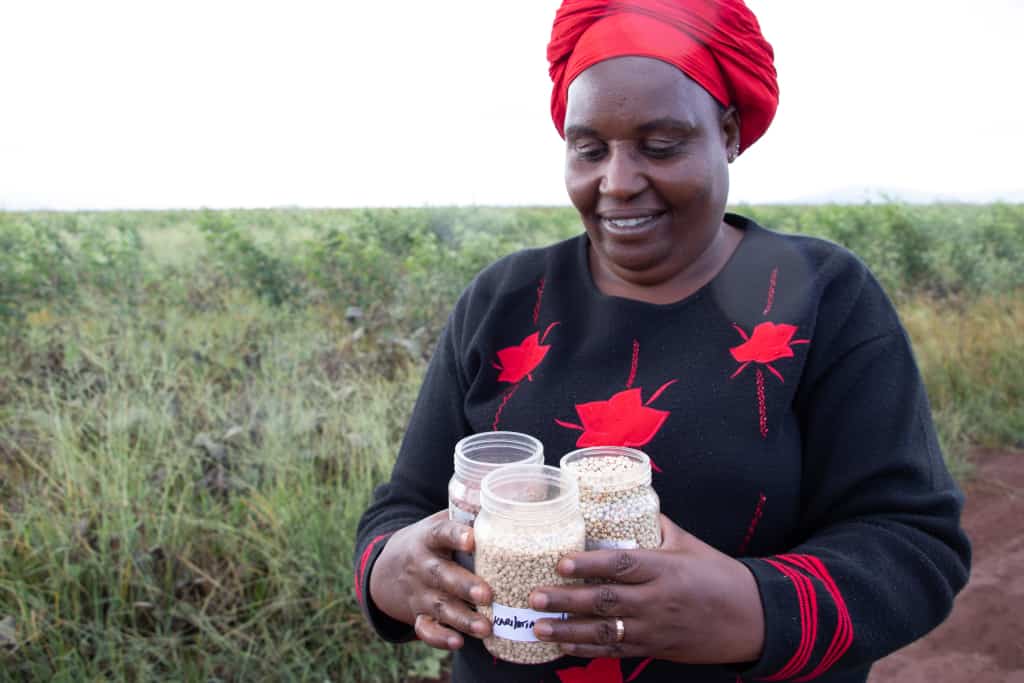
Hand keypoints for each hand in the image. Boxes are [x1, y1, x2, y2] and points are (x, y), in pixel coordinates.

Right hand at [368, 510, 493, 649]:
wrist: (387, 567)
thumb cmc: (431, 541)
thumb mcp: (442, 521)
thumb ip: (471, 514)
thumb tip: (519, 495)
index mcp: (429, 538)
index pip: (441, 533)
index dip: (455, 535)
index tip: (471, 539)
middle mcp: (422, 565)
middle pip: (441, 575)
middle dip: (464, 586)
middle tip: (487, 594)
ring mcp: (419, 592)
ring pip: (439, 606)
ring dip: (462, 618)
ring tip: (485, 627)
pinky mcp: (418, 614)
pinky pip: (426, 629)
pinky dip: (439, 638)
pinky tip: (458, 642)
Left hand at [528, 514, 764, 662]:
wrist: (751, 619)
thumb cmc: (719, 576)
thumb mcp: (689, 544)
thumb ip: (656, 526)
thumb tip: (628, 502)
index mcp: (665, 569)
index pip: (622, 565)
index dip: (589, 564)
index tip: (562, 562)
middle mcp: (657, 600)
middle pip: (605, 600)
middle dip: (566, 600)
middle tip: (535, 596)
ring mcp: (655, 628)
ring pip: (605, 631)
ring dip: (569, 630)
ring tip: (539, 626)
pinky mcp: (655, 648)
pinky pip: (617, 650)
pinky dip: (588, 649)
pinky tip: (564, 645)